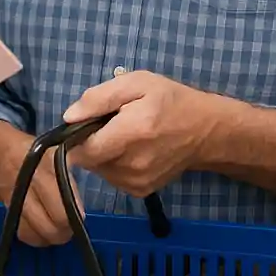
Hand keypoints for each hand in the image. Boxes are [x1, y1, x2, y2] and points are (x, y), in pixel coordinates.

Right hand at [0, 121, 81, 248]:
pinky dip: (37, 238)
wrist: (0, 152)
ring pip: (39, 231)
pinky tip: (45, 232)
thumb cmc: (37, 153)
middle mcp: (30, 181)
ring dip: (54, 236)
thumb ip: (77, 161)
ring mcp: (17, 198)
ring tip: (61, 231)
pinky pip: (25, 234)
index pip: (64, 198)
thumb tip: (102, 172)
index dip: (76, 212)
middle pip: (53, 221)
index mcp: (47, 164)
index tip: (81, 215)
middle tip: (74, 227)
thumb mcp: (57, 149)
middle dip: (67, 229)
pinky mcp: (8, 211)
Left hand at [62, 71, 216, 196]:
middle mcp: (132, 164)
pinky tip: (131, 149)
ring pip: (98, 170)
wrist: (206, 131)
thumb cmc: (170, 100)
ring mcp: (138, 182)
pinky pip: (112, 177)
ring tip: (123, 134)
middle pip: (88, 160)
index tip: (85, 122)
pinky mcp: (141, 192)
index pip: (83, 149)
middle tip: (110, 123)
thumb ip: (99, 98)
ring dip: (102, 153)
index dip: (75, 136)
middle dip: (91, 142)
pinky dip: (114, 164)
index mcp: (131, 133)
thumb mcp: (136, 83)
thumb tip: (69, 117)